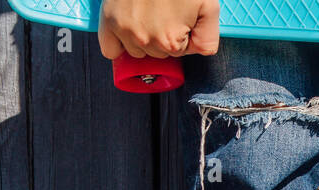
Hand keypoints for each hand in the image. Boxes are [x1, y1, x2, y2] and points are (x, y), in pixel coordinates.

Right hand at [98, 0, 219, 59]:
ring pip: (137, 49)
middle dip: (162, 36)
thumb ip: (208, 37)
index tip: (179, 18)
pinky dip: (117, 43)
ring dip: (143, 38)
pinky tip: (129, 28)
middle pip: (157, 52)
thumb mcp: (207, 7)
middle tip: (164, 12)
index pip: (178, 53)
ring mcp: (124, 30)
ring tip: (148, 13)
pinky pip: (110, 49)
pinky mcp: (109, 19)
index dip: (181, 35)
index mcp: (170, 42)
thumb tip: (201, 51)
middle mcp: (145, 40)